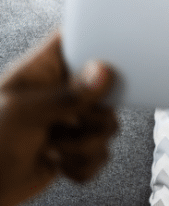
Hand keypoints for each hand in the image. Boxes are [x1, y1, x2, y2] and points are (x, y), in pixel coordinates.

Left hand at [0, 32, 117, 205]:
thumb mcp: (23, 113)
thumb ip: (66, 94)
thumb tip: (102, 72)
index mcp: (44, 71)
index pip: (79, 41)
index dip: (100, 48)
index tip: (106, 70)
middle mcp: (62, 92)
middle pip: (108, 88)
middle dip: (95, 115)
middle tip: (72, 120)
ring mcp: (70, 120)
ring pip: (108, 124)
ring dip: (86, 144)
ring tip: (56, 147)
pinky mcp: (76, 148)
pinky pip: (101, 153)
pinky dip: (84, 165)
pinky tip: (60, 164)